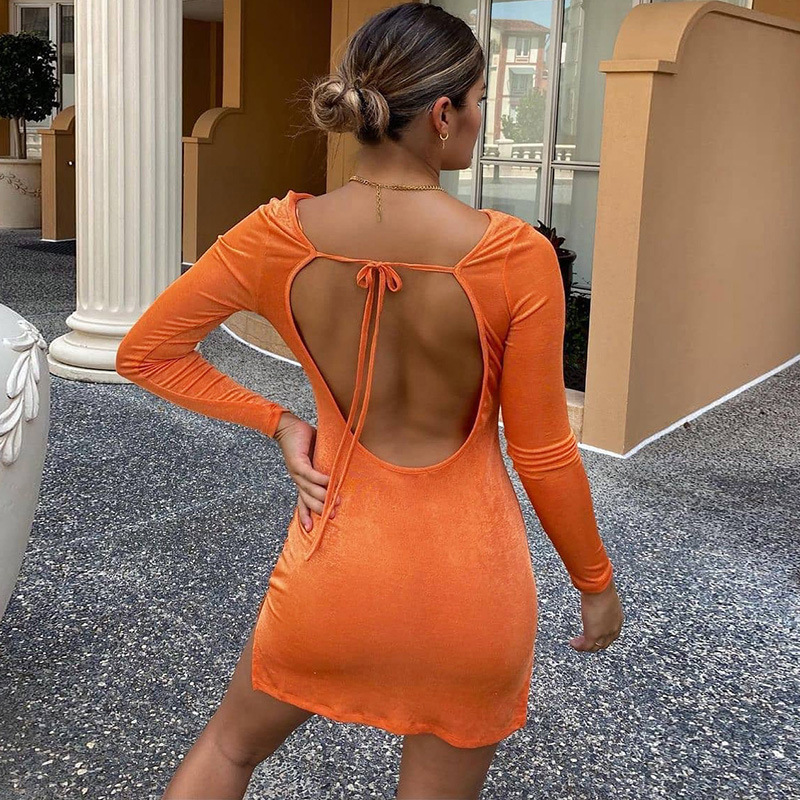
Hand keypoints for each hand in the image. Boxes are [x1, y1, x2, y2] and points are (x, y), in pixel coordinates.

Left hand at [273, 412, 340, 531]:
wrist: (287, 427)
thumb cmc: (304, 442)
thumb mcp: (317, 458)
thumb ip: (327, 467)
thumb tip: (344, 471)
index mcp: (302, 481)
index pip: (303, 502)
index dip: (306, 515)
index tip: (311, 530)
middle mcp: (298, 480)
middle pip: (307, 500)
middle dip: (319, 509)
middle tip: (332, 516)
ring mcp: (296, 472)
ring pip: (309, 489)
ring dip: (322, 496)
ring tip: (335, 501)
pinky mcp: (297, 462)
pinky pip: (309, 473)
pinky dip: (319, 479)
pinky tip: (329, 482)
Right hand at [569, 578, 622, 651]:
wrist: (600, 588)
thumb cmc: (601, 586)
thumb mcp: (604, 596)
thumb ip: (600, 598)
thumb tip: (593, 592)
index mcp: (617, 619)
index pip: (612, 634)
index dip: (604, 637)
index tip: (595, 634)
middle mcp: (613, 629)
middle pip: (605, 643)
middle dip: (595, 644)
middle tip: (585, 641)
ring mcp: (604, 633)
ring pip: (595, 647)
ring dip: (586, 646)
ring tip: (577, 643)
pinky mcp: (593, 634)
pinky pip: (586, 645)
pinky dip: (579, 646)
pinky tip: (572, 643)